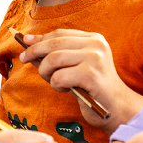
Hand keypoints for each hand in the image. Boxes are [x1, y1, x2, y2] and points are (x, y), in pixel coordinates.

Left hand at [18, 30, 137, 128]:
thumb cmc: (94, 89)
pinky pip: (58, 77)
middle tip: (24, 60)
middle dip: (35, 52)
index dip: (40, 38)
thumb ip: (57, 54)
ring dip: (46, 73)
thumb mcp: (76, 66)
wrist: (118, 109)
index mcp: (94, 39)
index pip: (60, 33)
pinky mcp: (90, 75)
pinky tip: (65, 90)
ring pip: (53, 59)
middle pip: (54, 43)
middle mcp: (96, 45)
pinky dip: (56, 85)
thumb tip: (29, 43)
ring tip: (53, 82)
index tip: (25, 42)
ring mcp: (94, 58)